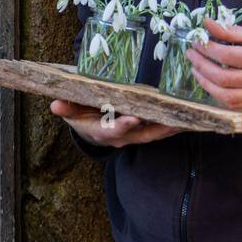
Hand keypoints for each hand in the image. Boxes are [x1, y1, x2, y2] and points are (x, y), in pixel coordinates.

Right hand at [50, 99, 183, 146]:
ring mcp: (133, 136)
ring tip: (187, 120)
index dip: (122, 125)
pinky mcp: (141, 132)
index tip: (133, 118)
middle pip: (141, 135)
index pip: (113, 130)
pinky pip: (158, 131)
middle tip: (173, 120)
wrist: (90, 132)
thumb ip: (66, 108)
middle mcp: (121, 137)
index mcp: (102, 131)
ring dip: (169, 128)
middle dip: (157, 129)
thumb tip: (55, 104)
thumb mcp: (72, 113)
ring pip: (153, 134)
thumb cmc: (81, 117)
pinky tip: (186, 119)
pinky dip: (171, 126)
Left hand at [186, 18, 241, 108]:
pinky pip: (234, 104)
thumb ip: (229, 31)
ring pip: (226, 96)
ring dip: (206, 84)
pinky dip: (217, 95)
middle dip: (201, 66)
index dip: (207, 50)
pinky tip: (209, 82)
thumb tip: (205, 23)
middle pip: (223, 79)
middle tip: (191, 54)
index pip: (226, 57)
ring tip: (196, 70)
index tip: (196, 42)